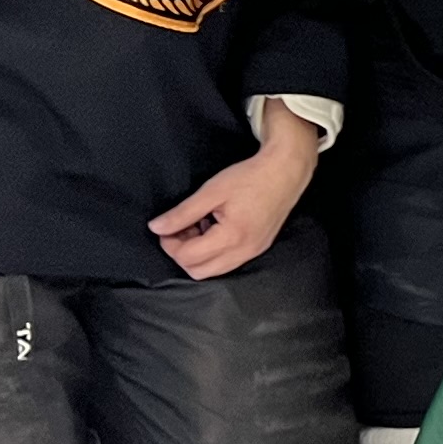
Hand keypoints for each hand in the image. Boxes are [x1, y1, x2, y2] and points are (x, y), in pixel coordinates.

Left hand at [148, 107, 321, 278]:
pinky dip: (213, 252)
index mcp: (232, 237)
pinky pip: (227, 262)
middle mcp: (244, 251)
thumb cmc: (249, 177)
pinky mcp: (258, 248)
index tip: (166, 226)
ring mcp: (253, 252)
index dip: (170, 243)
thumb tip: (156, 228)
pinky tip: (213, 229)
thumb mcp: (211, 191)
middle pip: (199, 271)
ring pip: (213, 270)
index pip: (189, 257)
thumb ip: (182, 213)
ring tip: (196, 227)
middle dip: (182, 254)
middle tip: (178, 229)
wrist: (286, 172)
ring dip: (197, 254)